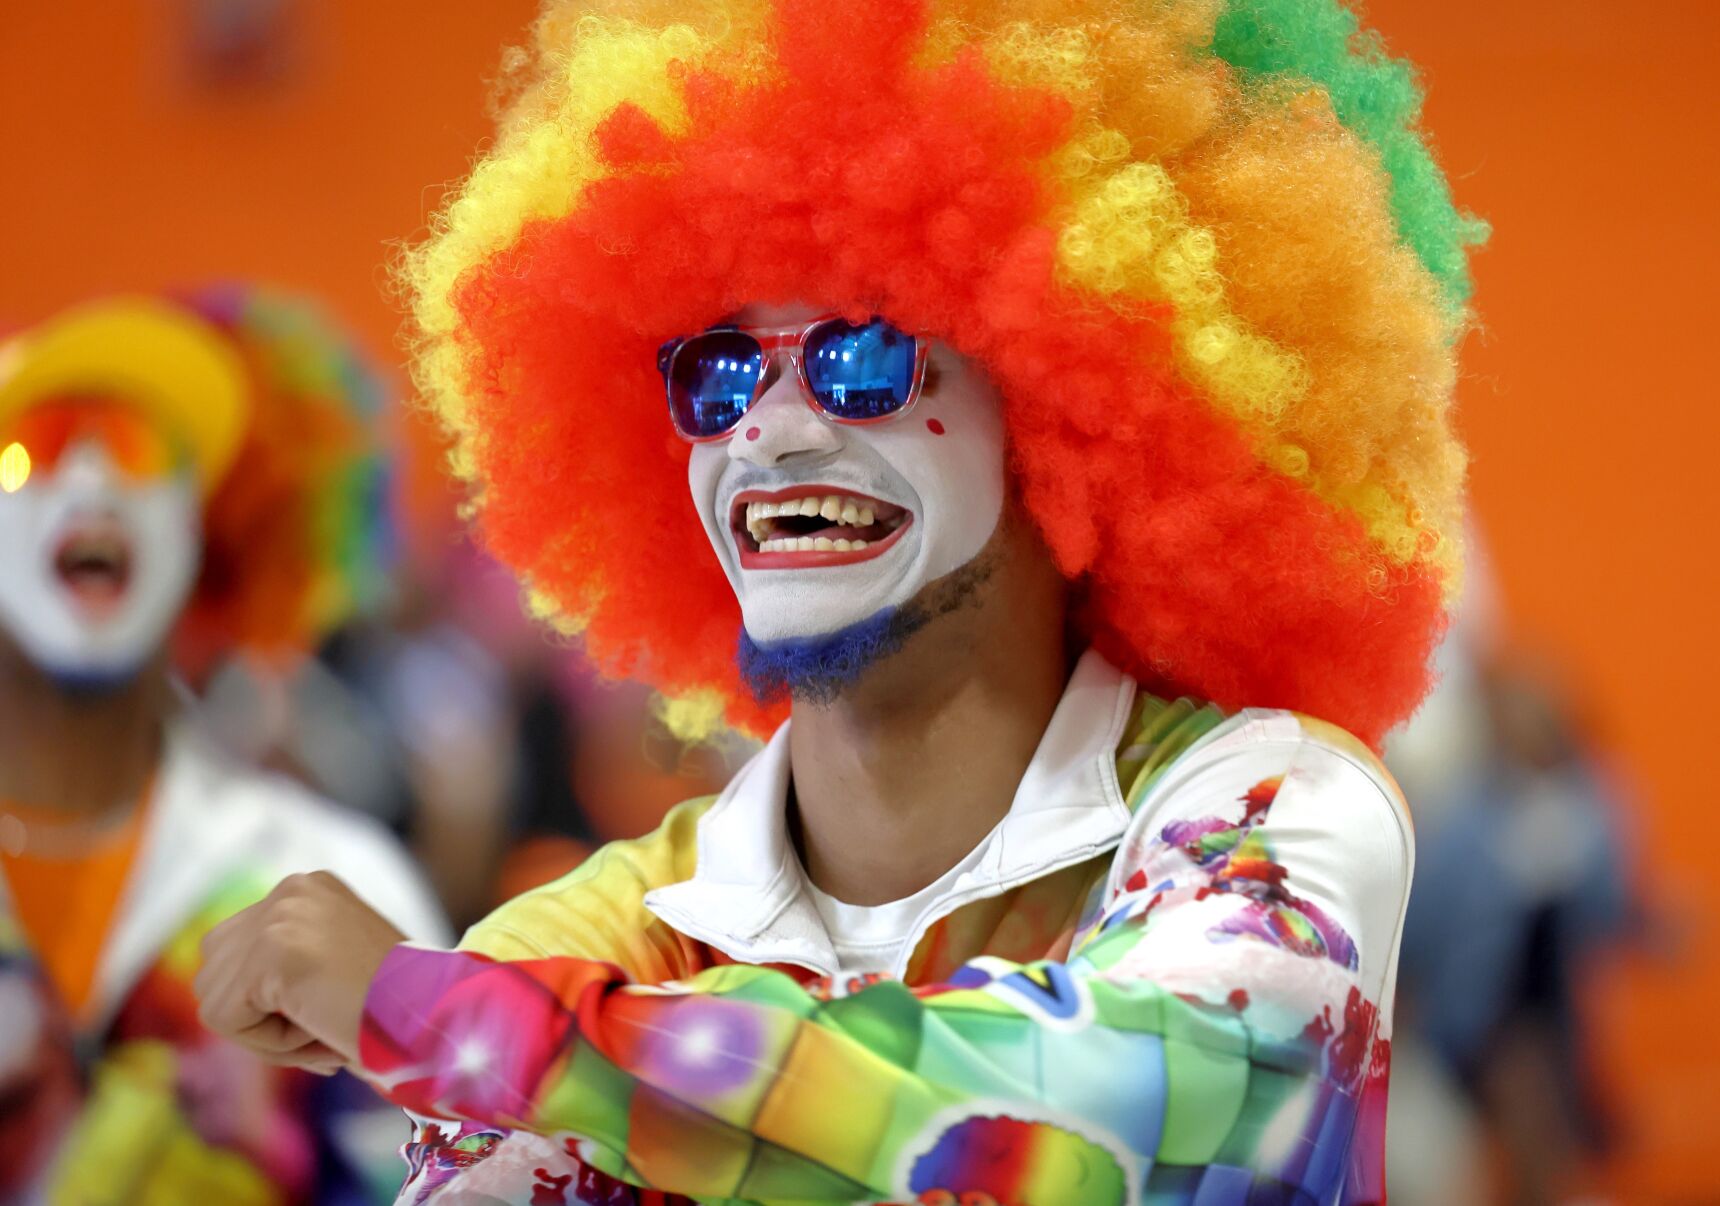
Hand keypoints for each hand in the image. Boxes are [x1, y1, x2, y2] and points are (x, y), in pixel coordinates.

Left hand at [195, 871, 404, 1072]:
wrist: (437, 1018)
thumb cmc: (397, 1010)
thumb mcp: (337, 966)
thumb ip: (286, 965)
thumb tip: (224, 998)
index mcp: (309, 889)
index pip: (236, 952)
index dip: (266, 1002)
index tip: (322, 1017)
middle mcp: (291, 890)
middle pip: (214, 970)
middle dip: (255, 1016)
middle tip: (318, 1031)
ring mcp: (280, 916)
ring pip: (215, 998)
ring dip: (263, 1032)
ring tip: (322, 1027)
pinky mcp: (273, 950)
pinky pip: (226, 1019)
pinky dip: (267, 1044)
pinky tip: (318, 1031)